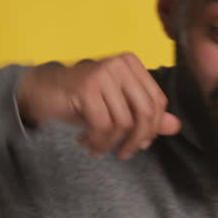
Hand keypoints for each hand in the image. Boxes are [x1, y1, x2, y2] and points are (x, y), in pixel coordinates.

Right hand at [17, 54, 180, 158]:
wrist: (41, 91)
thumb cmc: (81, 99)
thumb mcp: (117, 107)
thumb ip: (145, 115)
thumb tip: (175, 126)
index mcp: (131, 63)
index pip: (157, 101)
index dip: (152, 128)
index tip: (140, 144)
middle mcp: (120, 64)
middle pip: (145, 112)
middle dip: (136, 139)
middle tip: (124, 153)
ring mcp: (103, 73)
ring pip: (123, 122)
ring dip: (111, 143)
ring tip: (98, 147)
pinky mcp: (86, 87)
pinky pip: (103, 125)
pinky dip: (98, 142)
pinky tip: (87, 143)